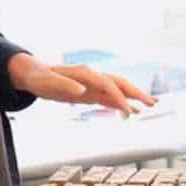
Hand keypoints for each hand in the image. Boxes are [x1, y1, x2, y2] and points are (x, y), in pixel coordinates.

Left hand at [9, 54, 157, 115]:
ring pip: (118, 89)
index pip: (108, 84)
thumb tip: (81, 90)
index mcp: (85, 74)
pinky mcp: (90, 92)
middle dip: (137, 93)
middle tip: (152, 104)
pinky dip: (122, 103)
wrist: (33, 74)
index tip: (129, 110)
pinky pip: (110, 97)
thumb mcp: (47, 83)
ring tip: (151, 105)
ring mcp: (92, 84)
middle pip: (120, 83)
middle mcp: (92, 77)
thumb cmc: (40, 78)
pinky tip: (131, 111)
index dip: (119, 96)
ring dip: (134, 96)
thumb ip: (64, 86)